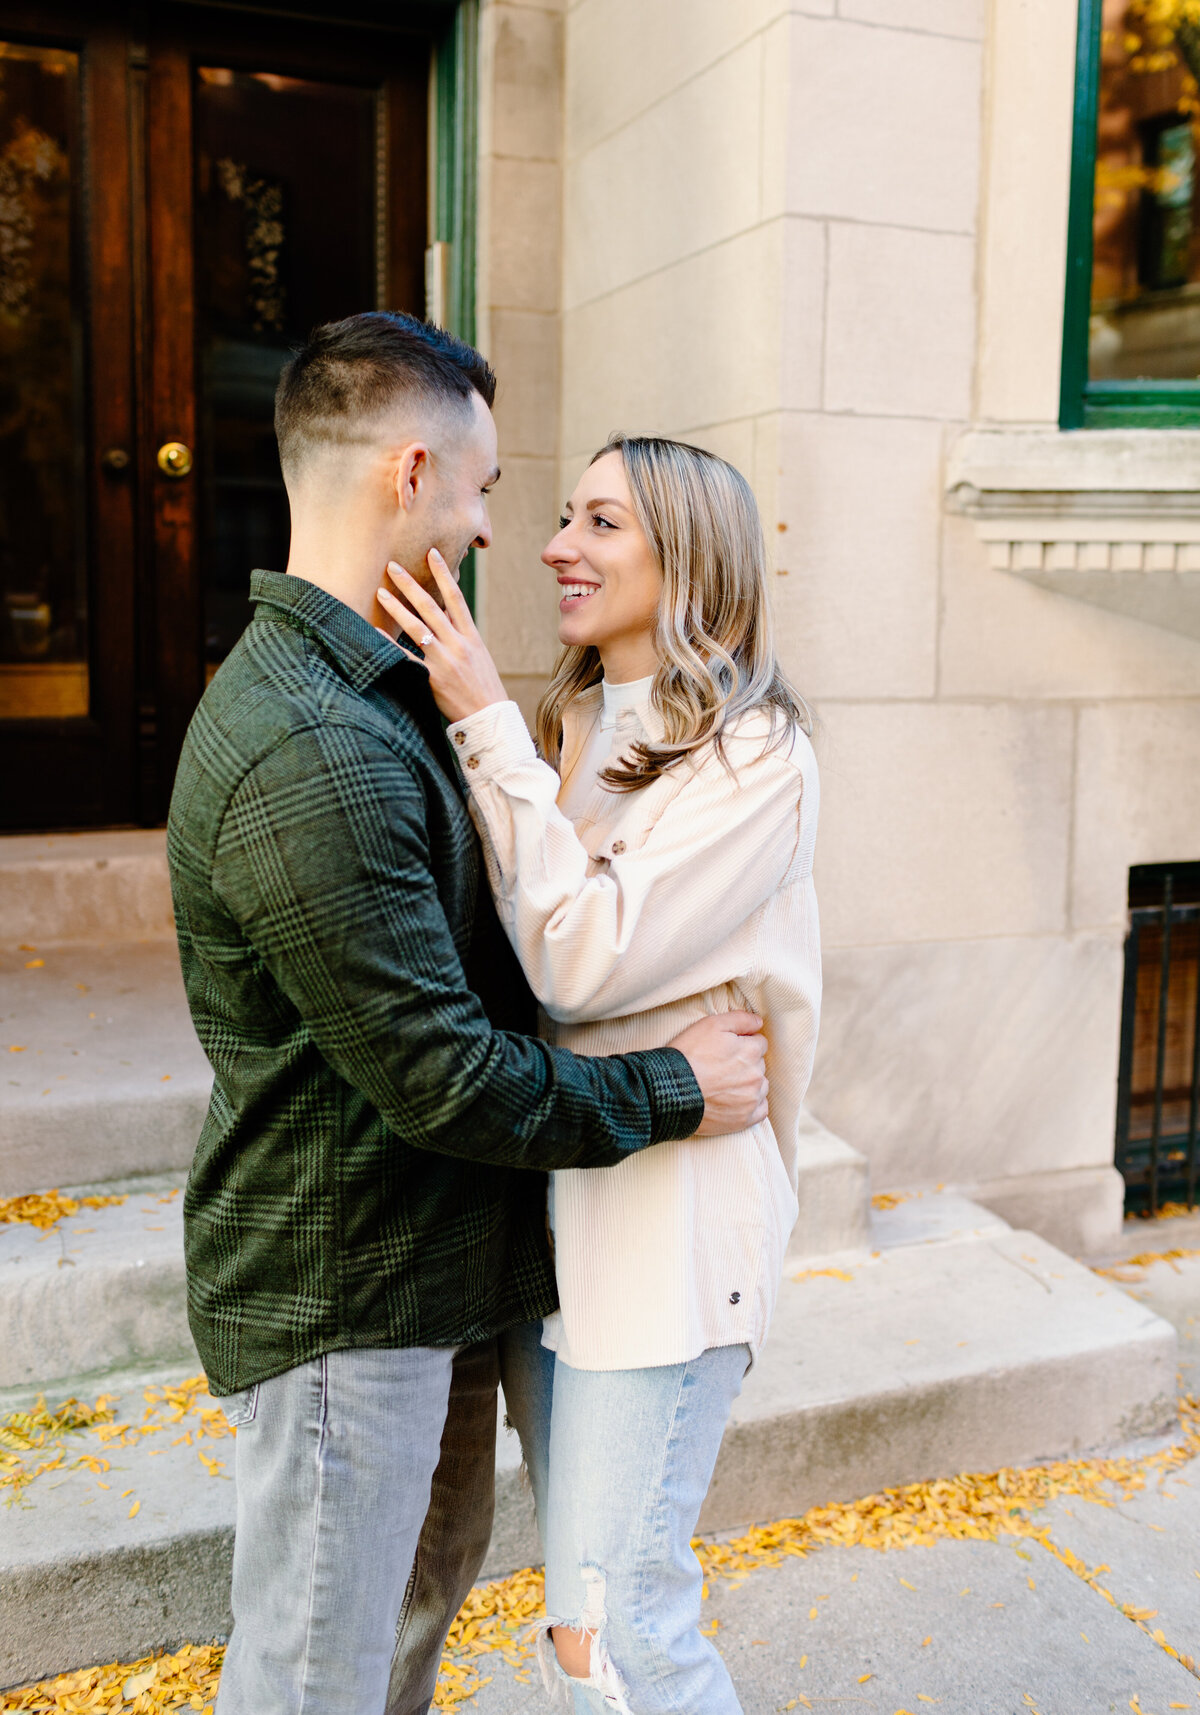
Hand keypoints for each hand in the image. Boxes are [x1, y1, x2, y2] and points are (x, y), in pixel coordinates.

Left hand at [376, 551, 508, 722]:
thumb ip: (461, 637)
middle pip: (431, 606)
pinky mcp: (432, 677)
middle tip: (392, 566)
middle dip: (410, 584)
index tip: (432, 554)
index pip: (456, 597)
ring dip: (397, 607)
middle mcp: (458, 643)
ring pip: (417, 626)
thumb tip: (445, 618)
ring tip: (380, 592)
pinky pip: (406, 656)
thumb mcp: (479, 657)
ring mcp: (445, 659)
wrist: (490, 716)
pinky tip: (375, 630)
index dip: (444, 573)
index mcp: (471, 636)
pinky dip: (389, 642)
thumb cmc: (484, 688)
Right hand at [668, 1011, 768, 1135]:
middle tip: (720, 1066)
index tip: (726, 1049)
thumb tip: (759, 1022)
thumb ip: (740, 1019)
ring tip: (724, 1084)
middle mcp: (756, 1075)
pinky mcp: (744, 1119)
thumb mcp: (711, 1024)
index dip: (742, 1043)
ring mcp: (751, 1099)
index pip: (759, 1043)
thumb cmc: (688, 1055)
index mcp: (751, 1051)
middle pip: (759, 1064)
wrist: (670, 1090)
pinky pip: (760, 1110)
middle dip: (745, 1063)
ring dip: (748, 1084)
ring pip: (760, 1086)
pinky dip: (751, 1105)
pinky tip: (735, 1101)